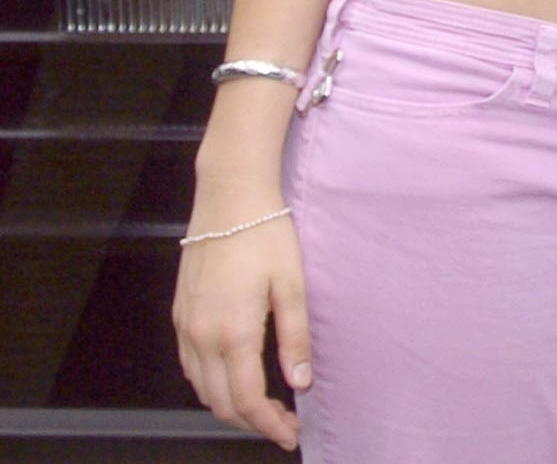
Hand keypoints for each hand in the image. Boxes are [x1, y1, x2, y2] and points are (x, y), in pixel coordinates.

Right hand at [173, 209, 310, 449]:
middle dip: (251, 422)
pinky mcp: (180, 315)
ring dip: (229, 405)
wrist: (228, 198)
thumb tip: (300, 382)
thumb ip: (295, 337)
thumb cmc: (267, 236)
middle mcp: (200, 337)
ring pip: (201, 388)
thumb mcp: (293, 284)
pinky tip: (233, 378)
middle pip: (220, 402)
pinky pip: (190, 367)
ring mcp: (185, 327)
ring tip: (264, 407)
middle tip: (283, 425)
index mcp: (232, 332)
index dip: (269, 424)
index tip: (291, 435)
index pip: (247, 399)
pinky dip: (211, 384)